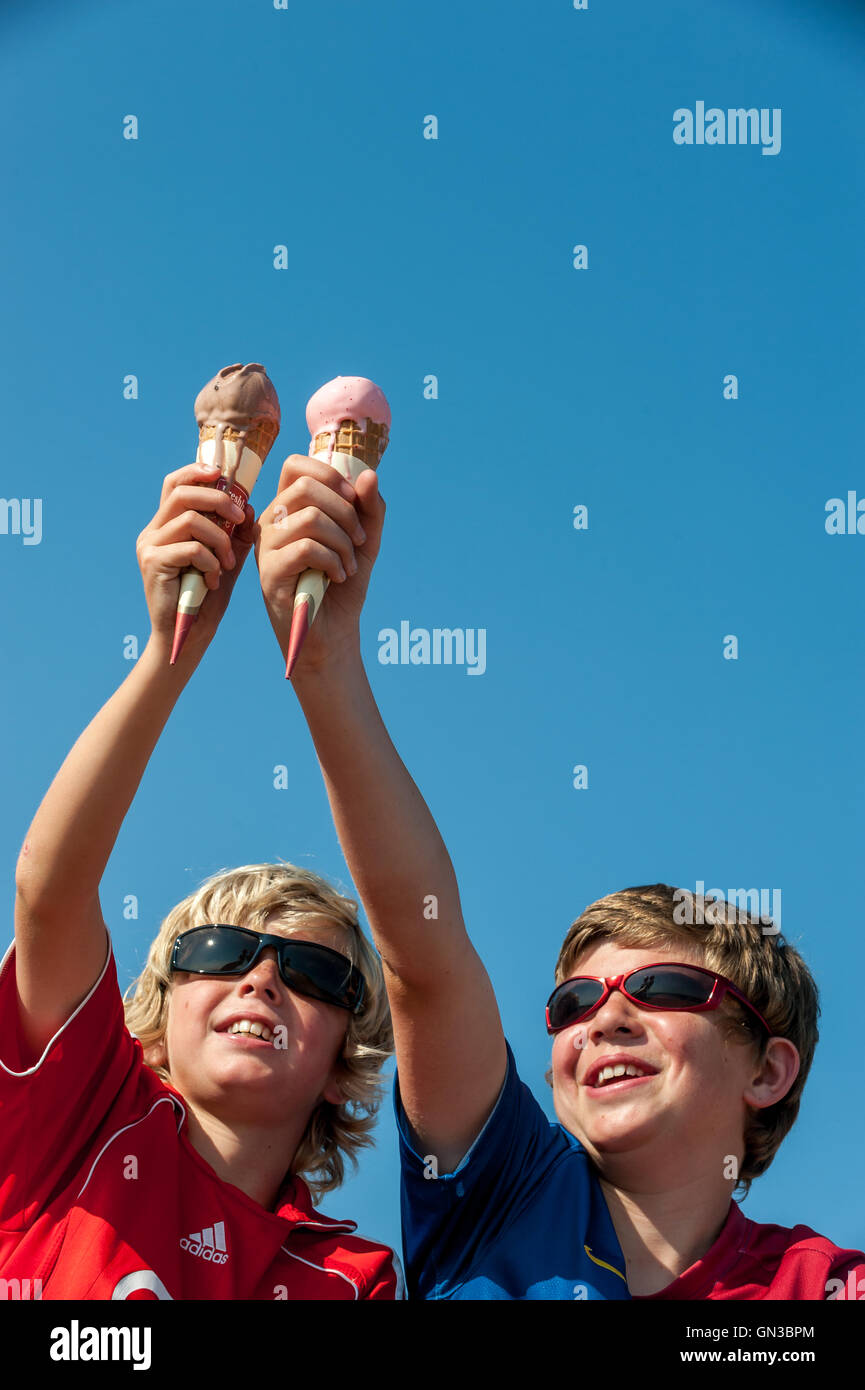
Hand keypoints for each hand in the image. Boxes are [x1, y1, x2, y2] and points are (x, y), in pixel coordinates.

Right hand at [136, 460, 255, 660]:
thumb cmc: (206, 600)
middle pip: (183, 493)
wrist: (187, 637)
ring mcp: (149, 546)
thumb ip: (236, 536)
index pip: (175, 484)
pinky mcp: (152, 563)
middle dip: (219, 500)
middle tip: (241, 519)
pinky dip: (210, 561)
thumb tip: (250, 506)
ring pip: (190, 519)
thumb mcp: (226, 562)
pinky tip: (214, 580)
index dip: (198, 472)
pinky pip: (190, 548)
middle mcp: (152, 531)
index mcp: (166, 526)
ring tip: (227, 563)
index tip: (223, 475)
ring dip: (219, 539)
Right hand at [254, 453, 385, 672]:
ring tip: (350, 565)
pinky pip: (307, 548)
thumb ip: (370, 508)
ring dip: (343, 542)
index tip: (354, 501)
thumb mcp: (364, 541)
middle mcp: (271, 521)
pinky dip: (334, 560)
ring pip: (310, 517)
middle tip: (359, 541)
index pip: (295, 465)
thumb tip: (369, 475)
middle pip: (306, 487)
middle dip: (345, 511)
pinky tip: (338, 576)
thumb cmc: (343, 583)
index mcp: (288, 508)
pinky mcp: (269, 572)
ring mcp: (267, 546)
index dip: (329, 474)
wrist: (333, 633)